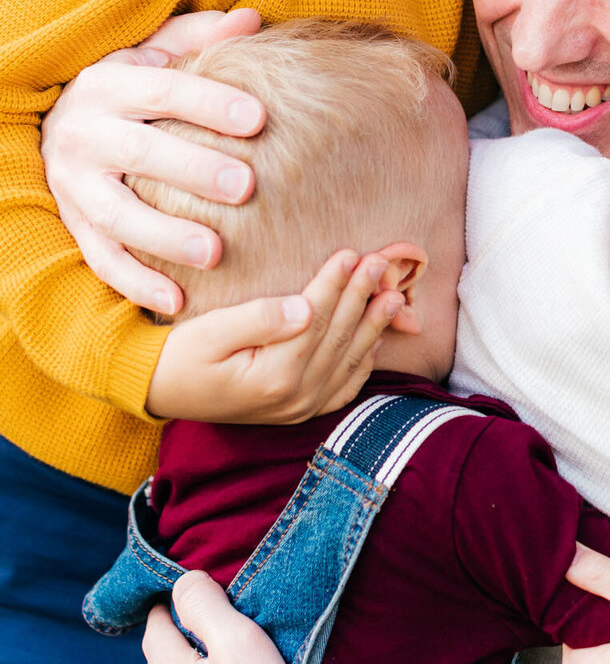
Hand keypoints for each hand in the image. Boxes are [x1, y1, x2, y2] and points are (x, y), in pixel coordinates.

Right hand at [41, 10, 265, 316]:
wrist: (60, 129)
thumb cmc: (131, 91)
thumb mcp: (154, 55)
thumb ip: (199, 38)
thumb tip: (250, 20)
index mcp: (108, 85)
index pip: (162, 91)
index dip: (209, 103)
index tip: (259, 118)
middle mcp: (84, 134)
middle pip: (141, 154)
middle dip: (194, 171)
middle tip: (246, 187)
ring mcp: (74, 185)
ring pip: (117, 214)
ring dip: (165, 235)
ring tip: (214, 253)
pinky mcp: (74, 226)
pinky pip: (103, 259)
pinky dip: (137, 282)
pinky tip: (178, 300)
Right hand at [146, 249, 405, 422]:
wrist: (160, 392)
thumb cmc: (180, 355)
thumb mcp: (209, 332)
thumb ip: (258, 319)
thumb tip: (305, 307)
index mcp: (274, 376)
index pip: (316, 320)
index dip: (335, 284)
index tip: (351, 253)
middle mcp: (294, 397)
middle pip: (339, 337)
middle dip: (362, 297)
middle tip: (381, 262)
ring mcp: (300, 408)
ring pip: (349, 361)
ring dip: (374, 326)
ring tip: (395, 295)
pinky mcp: (299, 411)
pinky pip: (343, 388)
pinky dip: (362, 362)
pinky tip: (375, 339)